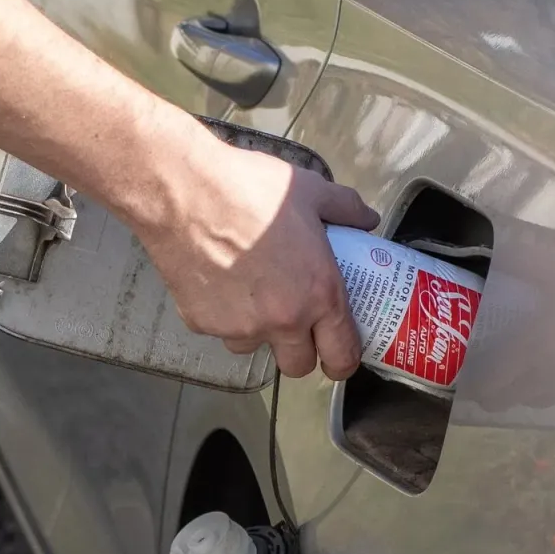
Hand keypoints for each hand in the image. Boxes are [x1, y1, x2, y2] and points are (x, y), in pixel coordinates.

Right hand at [137, 124, 378, 380]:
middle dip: (301, 349)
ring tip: (252, 288)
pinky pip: (222, 329)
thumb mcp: (310, 189)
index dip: (343, 359)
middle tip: (296, 319)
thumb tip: (367, 220)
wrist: (186, 191)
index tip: (338, 350)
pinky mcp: (203, 325)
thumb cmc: (252, 187)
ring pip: (256, 347)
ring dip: (260, 329)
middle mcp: (283, 320)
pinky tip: (220, 277)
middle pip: (299, 366)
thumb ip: (346, 208)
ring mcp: (240, 327)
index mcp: (318, 293)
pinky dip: (225, 313)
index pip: (342, 356)